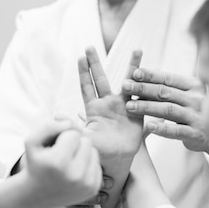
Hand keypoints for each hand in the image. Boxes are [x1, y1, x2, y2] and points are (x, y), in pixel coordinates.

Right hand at [24, 121, 101, 207]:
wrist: (38, 194)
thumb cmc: (36, 163)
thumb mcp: (32, 141)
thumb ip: (48, 126)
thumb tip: (70, 122)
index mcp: (57, 162)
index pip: (73, 134)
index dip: (62, 136)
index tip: (53, 147)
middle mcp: (74, 175)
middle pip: (86, 141)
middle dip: (74, 143)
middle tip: (61, 154)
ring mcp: (85, 184)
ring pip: (93, 151)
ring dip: (81, 152)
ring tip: (67, 162)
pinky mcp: (93, 188)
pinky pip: (97, 164)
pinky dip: (87, 164)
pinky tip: (74, 172)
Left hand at [54, 47, 142, 207]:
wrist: (116, 161)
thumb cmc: (98, 152)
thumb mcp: (83, 139)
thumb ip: (72, 126)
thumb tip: (56, 116)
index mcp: (93, 108)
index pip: (86, 87)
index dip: (82, 73)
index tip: (79, 57)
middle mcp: (107, 103)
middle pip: (101, 78)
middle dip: (95, 63)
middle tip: (90, 46)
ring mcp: (123, 106)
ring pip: (128, 82)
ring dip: (132, 67)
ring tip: (138, 49)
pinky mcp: (137, 111)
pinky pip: (143, 95)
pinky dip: (147, 84)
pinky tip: (152, 72)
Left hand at [122, 68, 208, 155]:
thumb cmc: (197, 112)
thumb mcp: (189, 95)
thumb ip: (171, 87)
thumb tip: (142, 75)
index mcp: (194, 86)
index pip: (168, 78)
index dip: (150, 75)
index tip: (133, 72)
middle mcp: (197, 99)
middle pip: (165, 92)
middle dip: (143, 89)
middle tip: (124, 87)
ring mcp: (198, 117)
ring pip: (168, 110)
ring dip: (147, 107)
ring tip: (129, 106)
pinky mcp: (197, 134)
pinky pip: (177, 131)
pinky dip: (163, 129)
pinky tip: (149, 127)